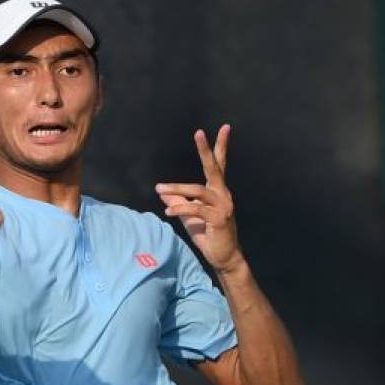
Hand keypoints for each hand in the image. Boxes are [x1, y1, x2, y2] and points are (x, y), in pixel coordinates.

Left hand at [155, 124, 243, 273]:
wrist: (223, 256)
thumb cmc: (208, 234)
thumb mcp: (189, 216)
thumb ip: (178, 202)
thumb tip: (162, 192)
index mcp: (218, 191)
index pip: (219, 165)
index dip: (219, 147)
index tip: (224, 128)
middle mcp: (224, 195)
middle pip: (214, 168)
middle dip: (206, 150)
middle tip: (199, 132)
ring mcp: (223, 206)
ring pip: (199, 190)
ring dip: (177, 189)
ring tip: (160, 189)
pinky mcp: (219, 219)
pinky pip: (197, 209)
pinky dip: (180, 208)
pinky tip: (168, 211)